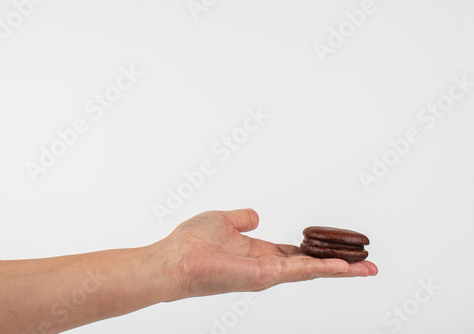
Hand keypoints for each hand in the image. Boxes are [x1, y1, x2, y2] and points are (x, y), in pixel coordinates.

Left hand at [161, 209, 377, 298]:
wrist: (175, 259)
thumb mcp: (223, 221)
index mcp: (260, 254)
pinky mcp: (264, 276)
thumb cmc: (192, 242)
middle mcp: (268, 267)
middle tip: (369, 265)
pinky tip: (346, 268)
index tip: (340, 250)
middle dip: (341, 266)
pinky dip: (325, 270)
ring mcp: (268, 274)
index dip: (319, 253)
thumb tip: (255, 216)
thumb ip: (243, 219)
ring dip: (341, 269)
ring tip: (368, 268)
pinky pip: (300, 271)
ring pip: (312, 271)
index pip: (297, 255)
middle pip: (312, 266)